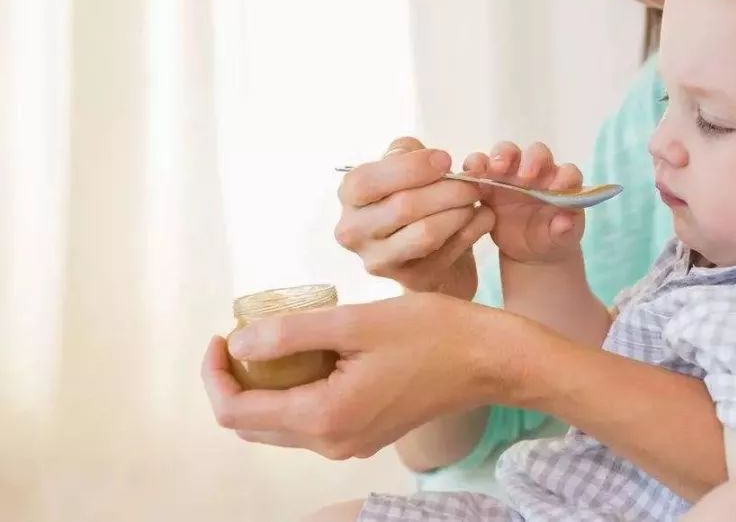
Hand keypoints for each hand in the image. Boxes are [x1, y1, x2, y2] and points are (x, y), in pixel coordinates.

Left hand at [202, 293, 520, 459]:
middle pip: (253, 425)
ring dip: (267, 386)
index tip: (223, 334)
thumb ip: (290, 334)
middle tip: (246, 334)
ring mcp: (350, 443)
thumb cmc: (433, 334)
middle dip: (237, 381)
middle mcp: (332, 442)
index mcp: (324, 417)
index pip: (236, 411)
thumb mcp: (356, 322)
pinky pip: (311, 421)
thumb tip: (238, 342)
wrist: (490, 361)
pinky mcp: (366, 434)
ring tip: (279, 338)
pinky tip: (315, 354)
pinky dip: (296, 391)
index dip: (216, 374)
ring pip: (281, 424)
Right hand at [335, 137, 494, 299]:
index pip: (370, 180)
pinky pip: (449, 252)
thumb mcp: (405, 166)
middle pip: (404, 207)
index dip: (413, 167)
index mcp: (350, 196)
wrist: (428, 246)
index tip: (446, 160)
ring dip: (461, 211)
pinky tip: (483, 217)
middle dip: (448, 189)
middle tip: (474, 182)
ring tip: (476, 200)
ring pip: (427, 233)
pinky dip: (473, 230)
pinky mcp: (410, 280)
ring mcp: (379, 261)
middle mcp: (354, 231)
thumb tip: (436, 160)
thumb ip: (410, 152)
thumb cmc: (414, 196)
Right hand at [462, 141, 584, 264]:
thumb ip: (564, 231)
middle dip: (531, 160)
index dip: (564, 177)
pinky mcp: (489, 181)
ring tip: (494, 169)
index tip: (558, 189)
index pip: (568, 172)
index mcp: (562, 184)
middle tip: (525, 177)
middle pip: (536, 153)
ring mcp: (512, 174)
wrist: (528, 250)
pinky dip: (474, 167)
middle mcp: (538, 171)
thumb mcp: (559, 240)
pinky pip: (479, 166)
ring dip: (501, 156)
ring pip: (507, 152)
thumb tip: (564, 224)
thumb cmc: (549, 238)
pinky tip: (469, 177)